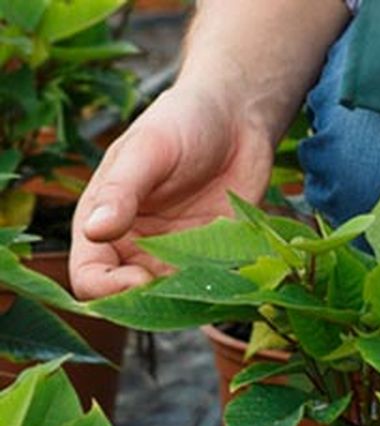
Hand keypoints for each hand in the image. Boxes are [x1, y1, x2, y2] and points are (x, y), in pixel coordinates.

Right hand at [69, 86, 274, 298]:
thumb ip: (121, 191)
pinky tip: (240, 280)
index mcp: (102, 223)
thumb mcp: (146, 152)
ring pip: (174, 300)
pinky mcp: (215, 256)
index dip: (108, 290)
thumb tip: (95, 231)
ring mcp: (177, 255)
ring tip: (215, 282)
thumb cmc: (181, 123)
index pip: (90, 277)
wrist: (236, 118)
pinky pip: (214, 287)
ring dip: (192, 300)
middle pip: (130, 299)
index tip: (139, 280)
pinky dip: (223, 291)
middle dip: (153, 303)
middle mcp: (135, 247)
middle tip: (184, 284)